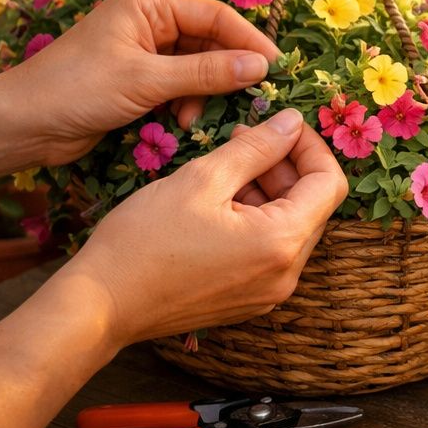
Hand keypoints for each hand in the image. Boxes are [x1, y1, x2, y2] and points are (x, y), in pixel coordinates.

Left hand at [0, 0, 279, 166]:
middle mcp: (148, 22)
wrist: (21, 125)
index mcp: (148, 5)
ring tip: (195, 118)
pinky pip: (179, 85)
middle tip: (252, 97)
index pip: (215, 15)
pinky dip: (186, 103)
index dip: (249, 40)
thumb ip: (206, 73)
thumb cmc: (77, 90)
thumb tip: (260, 65)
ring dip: (203, 93)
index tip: (276, 67)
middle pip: (208, 40)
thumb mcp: (147, 80)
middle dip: (226, 71)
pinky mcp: (136, 79)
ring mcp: (142, 51)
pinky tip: (181, 123)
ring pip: (196, 66)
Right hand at [59, 108, 347, 347]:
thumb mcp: (202, 178)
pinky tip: (217, 202)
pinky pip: (268, 250)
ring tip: (225, 168)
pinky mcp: (247, 300)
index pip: (330, 183)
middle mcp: (286, 275)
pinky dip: (255, 219)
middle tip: (245, 139)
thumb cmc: (143, 241)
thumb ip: (256, 147)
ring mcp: (267, 293)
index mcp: (282, 243)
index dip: (311, 146)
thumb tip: (293, 121)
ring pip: (289, 226)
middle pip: (313, 206)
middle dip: (286, 166)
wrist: (97, 306)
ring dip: (268, 191)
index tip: (282, 124)